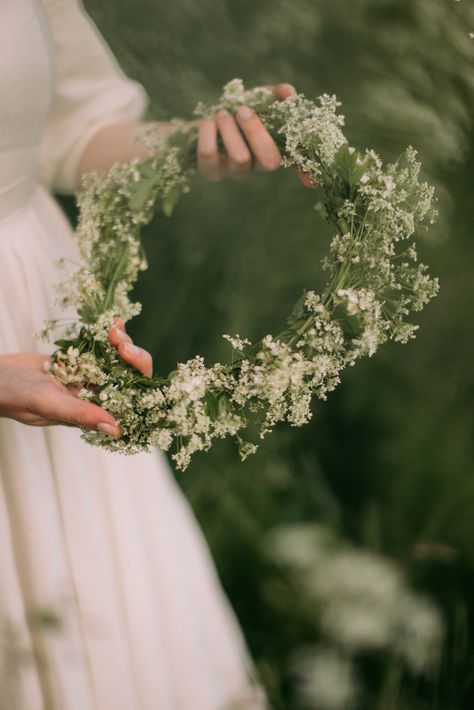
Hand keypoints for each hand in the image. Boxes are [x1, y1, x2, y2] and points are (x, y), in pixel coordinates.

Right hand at [0, 318, 151, 436]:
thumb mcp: (48, 403)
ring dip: (122, 342)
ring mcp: (88, 376)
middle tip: (120, 341)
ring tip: (114, 326)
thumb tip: (116, 429)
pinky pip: (101, 348)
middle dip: (133, 357)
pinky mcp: (80, 360)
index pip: (129, 403)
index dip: (138, 383)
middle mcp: (94, 396)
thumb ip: (80, 414)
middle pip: (130, 379)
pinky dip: (109, 335)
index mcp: (92, 413)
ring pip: (118, 360)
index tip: (131, 358)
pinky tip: (113, 320)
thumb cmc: (15, 396)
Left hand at [196, 83, 315, 187]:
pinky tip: (208, 123)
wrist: (204, 119)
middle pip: (269, 162)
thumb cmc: (237, 110)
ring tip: (222, 114)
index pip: (296, 165)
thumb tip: (288, 93)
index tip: (313, 182)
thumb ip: (275, 96)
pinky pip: (209, 155)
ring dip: (229, 128)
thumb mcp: (258, 99)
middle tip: (242, 110)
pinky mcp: (211, 172)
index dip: (305, 172)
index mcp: (273, 148)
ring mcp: (234, 172)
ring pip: (239, 158)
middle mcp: (257, 165)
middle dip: (256, 131)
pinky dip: (208, 132)